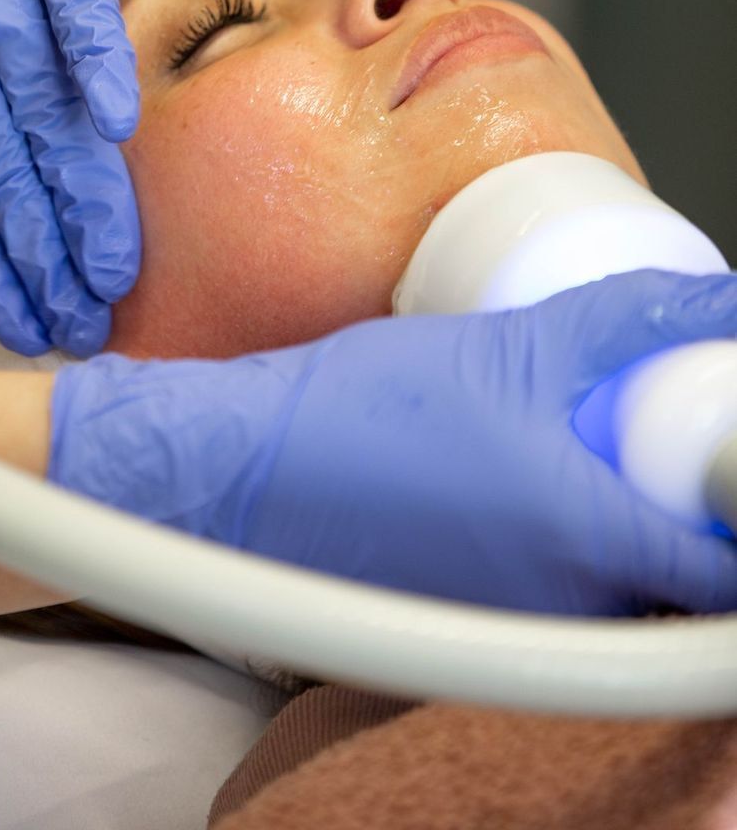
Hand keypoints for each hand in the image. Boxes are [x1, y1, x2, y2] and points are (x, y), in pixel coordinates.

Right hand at [48, 270, 736, 613]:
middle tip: (647, 421)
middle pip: (681, 569)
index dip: (732, 496)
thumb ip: (625, 322)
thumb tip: (713, 304)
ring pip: (622, 580)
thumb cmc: (356, 416)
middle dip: (678, 494)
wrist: (243, 472)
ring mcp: (524, 627)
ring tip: (580, 435)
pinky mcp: (481, 623)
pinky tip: (523, 471)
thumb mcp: (506, 344)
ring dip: (622, 512)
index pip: (728, 562)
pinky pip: (562, 590)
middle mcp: (568, 609)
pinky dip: (568, 538)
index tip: (717, 439)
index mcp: (587, 542)